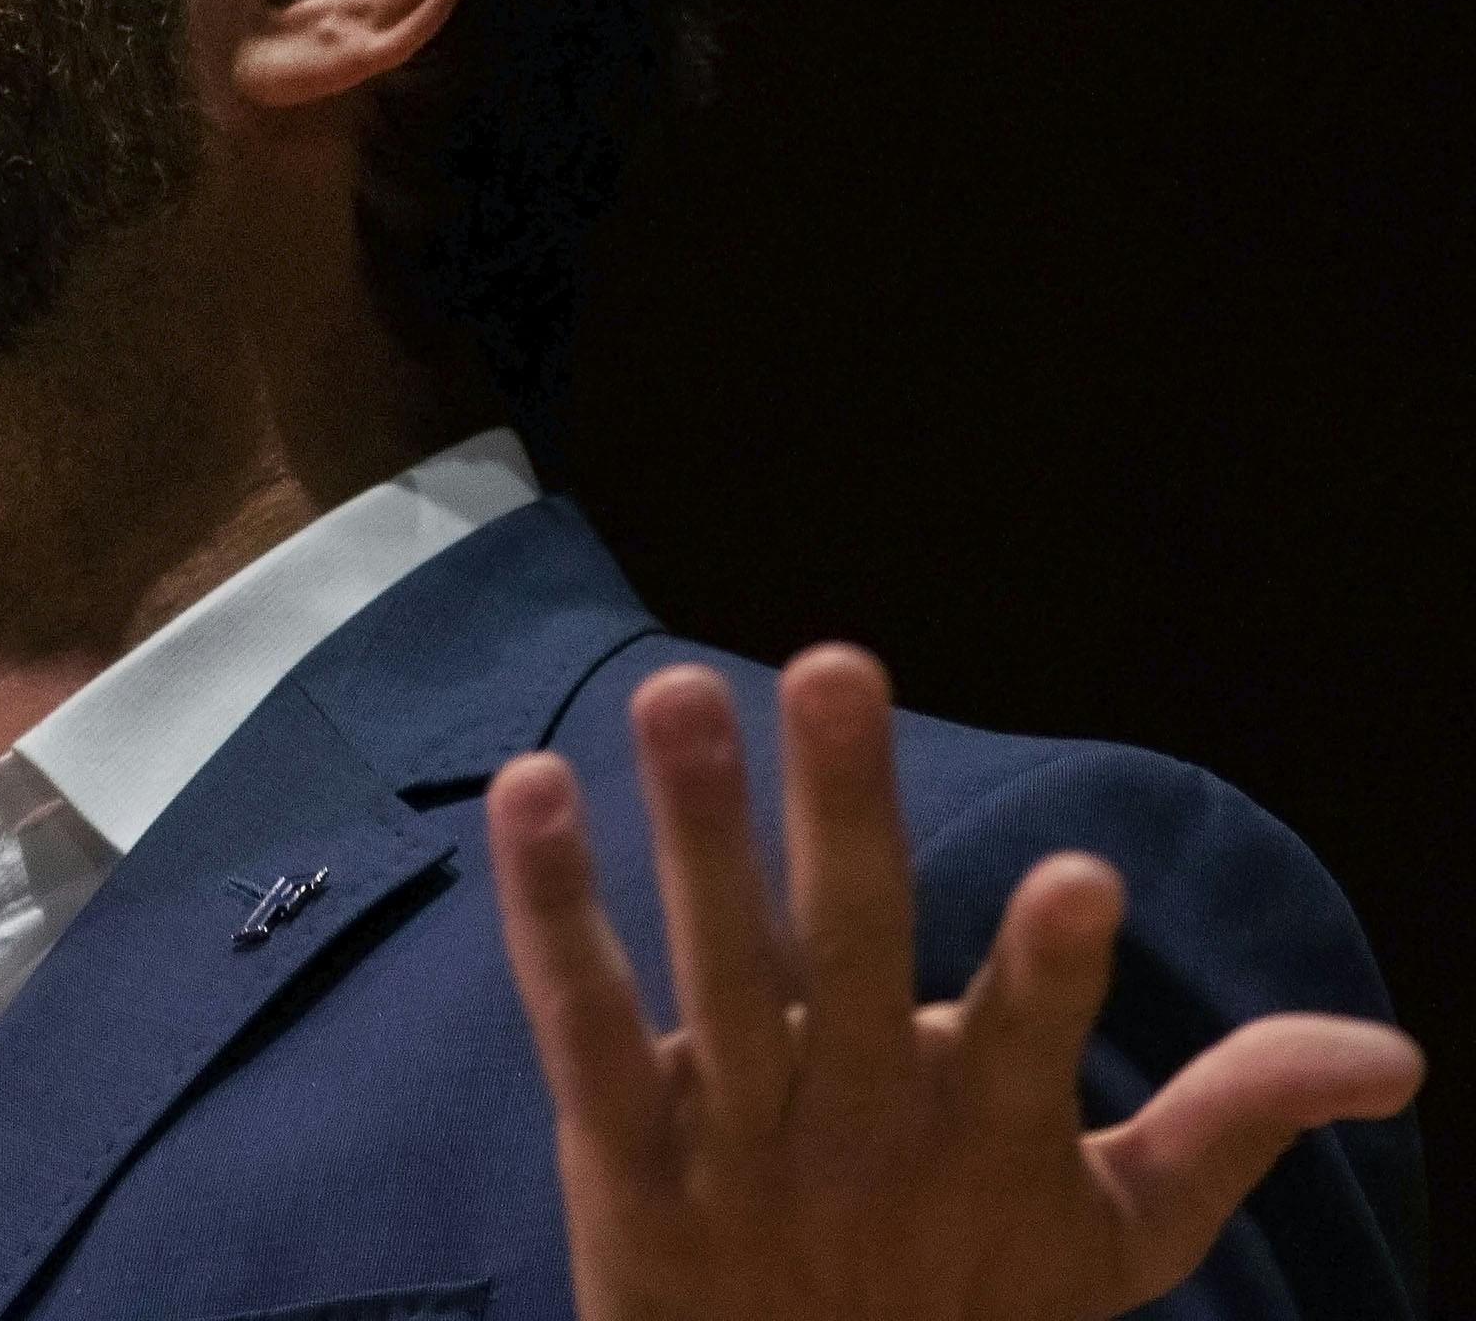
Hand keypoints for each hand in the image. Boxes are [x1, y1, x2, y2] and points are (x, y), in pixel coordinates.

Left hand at [487, 646, 1420, 1320]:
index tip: (1079, 877)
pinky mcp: (623, 1154)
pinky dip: (549, 912)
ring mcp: (733, 1139)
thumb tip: (1394, 1053)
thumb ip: (1233, 1118)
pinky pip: (577, 1022)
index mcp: (985, 1132)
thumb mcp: (1120, 1237)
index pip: (1032, 1036)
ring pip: (713, 968)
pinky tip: (529, 788)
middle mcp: (855, 1125)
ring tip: (676, 691)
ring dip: (695, 827)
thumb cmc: (977, 1314)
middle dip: (844, 809)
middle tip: (832, 663)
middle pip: (849, 952)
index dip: (1052, 966)